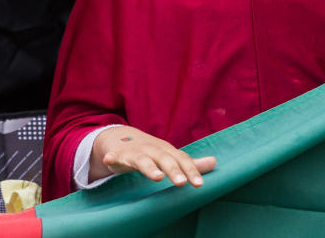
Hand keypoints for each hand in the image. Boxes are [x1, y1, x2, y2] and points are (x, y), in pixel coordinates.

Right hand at [91, 125, 215, 186]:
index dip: (190, 171)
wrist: (121, 138)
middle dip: (173, 170)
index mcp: (166, 151)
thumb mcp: (170, 156)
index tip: (199, 184)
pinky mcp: (117, 155)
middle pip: (164, 159)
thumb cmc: (151, 152)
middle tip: (181, 183)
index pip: (181, 159)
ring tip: (157, 177)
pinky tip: (109, 160)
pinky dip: (111, 158)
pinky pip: (113, 156)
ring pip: (142, 160)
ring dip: (148, 167)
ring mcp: (134, 152)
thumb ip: (190, 163)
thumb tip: (215, 162)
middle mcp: (152, 150)